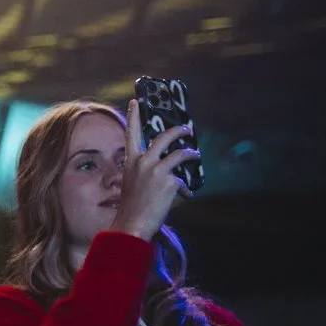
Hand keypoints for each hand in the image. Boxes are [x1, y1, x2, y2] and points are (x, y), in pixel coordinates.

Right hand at [110, 99, 200, 241]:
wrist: (132, 223)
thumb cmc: (131, 207)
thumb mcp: (132, 184)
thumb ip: (145, 172)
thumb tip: (167, 172)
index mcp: (130, 161)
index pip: (131, 133)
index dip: (133, 116)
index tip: (135, 102)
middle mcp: (143, 161)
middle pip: (164, 137)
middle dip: (178, 131)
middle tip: (186, 129)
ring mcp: (157, 170)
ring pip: (180, 153)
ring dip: (191, 154)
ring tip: (195, 155)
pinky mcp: (169, 181)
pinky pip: (182, 180)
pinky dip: (185, 188)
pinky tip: (186, 195)